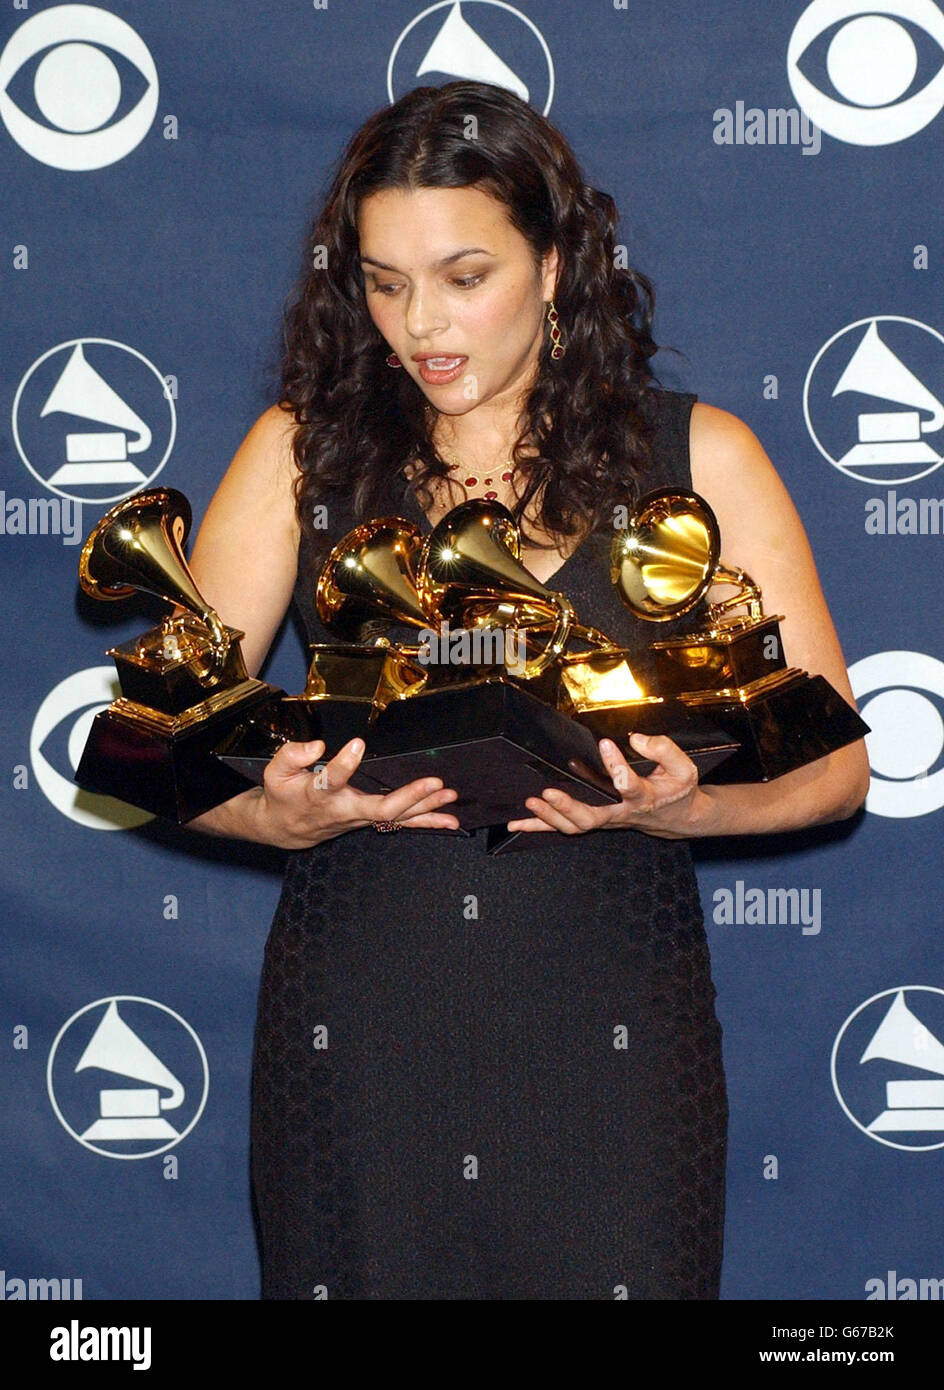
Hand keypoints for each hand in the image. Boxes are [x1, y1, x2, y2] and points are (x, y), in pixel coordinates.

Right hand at [256, 737, 460, 848]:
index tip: (356, 744)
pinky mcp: (370, 821)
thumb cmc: (283, 796)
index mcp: (319, 794)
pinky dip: (427, 821)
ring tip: (449, 796)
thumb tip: (318, 745)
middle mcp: (344, 809)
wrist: (284, 828)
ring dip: (426, 808)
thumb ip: (292, 754)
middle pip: (379, 808)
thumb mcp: (274, 772)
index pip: (331, 780)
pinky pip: (401, 823)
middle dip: (409, 796)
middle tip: (434, 783)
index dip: (343, 764)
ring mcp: (360, 818)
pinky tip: (449, 820)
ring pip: (397, 817)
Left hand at [506, 733, 700, 838]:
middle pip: (592, 817)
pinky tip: (518, 822)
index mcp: (643, 797)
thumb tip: (636, 738)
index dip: (617, 766)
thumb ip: (664, 749)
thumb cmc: (676, 791)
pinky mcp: (595, 820)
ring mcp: (606, 819)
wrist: (677, 818)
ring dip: (550, 816)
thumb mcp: (683, 768)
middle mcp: (620, 811)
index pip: (629, 784)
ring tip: (532, 801)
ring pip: (575, 826)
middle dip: (568, 807)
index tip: (606, 744)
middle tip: (549, 792)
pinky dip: (539, 826)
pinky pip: (564, 827)